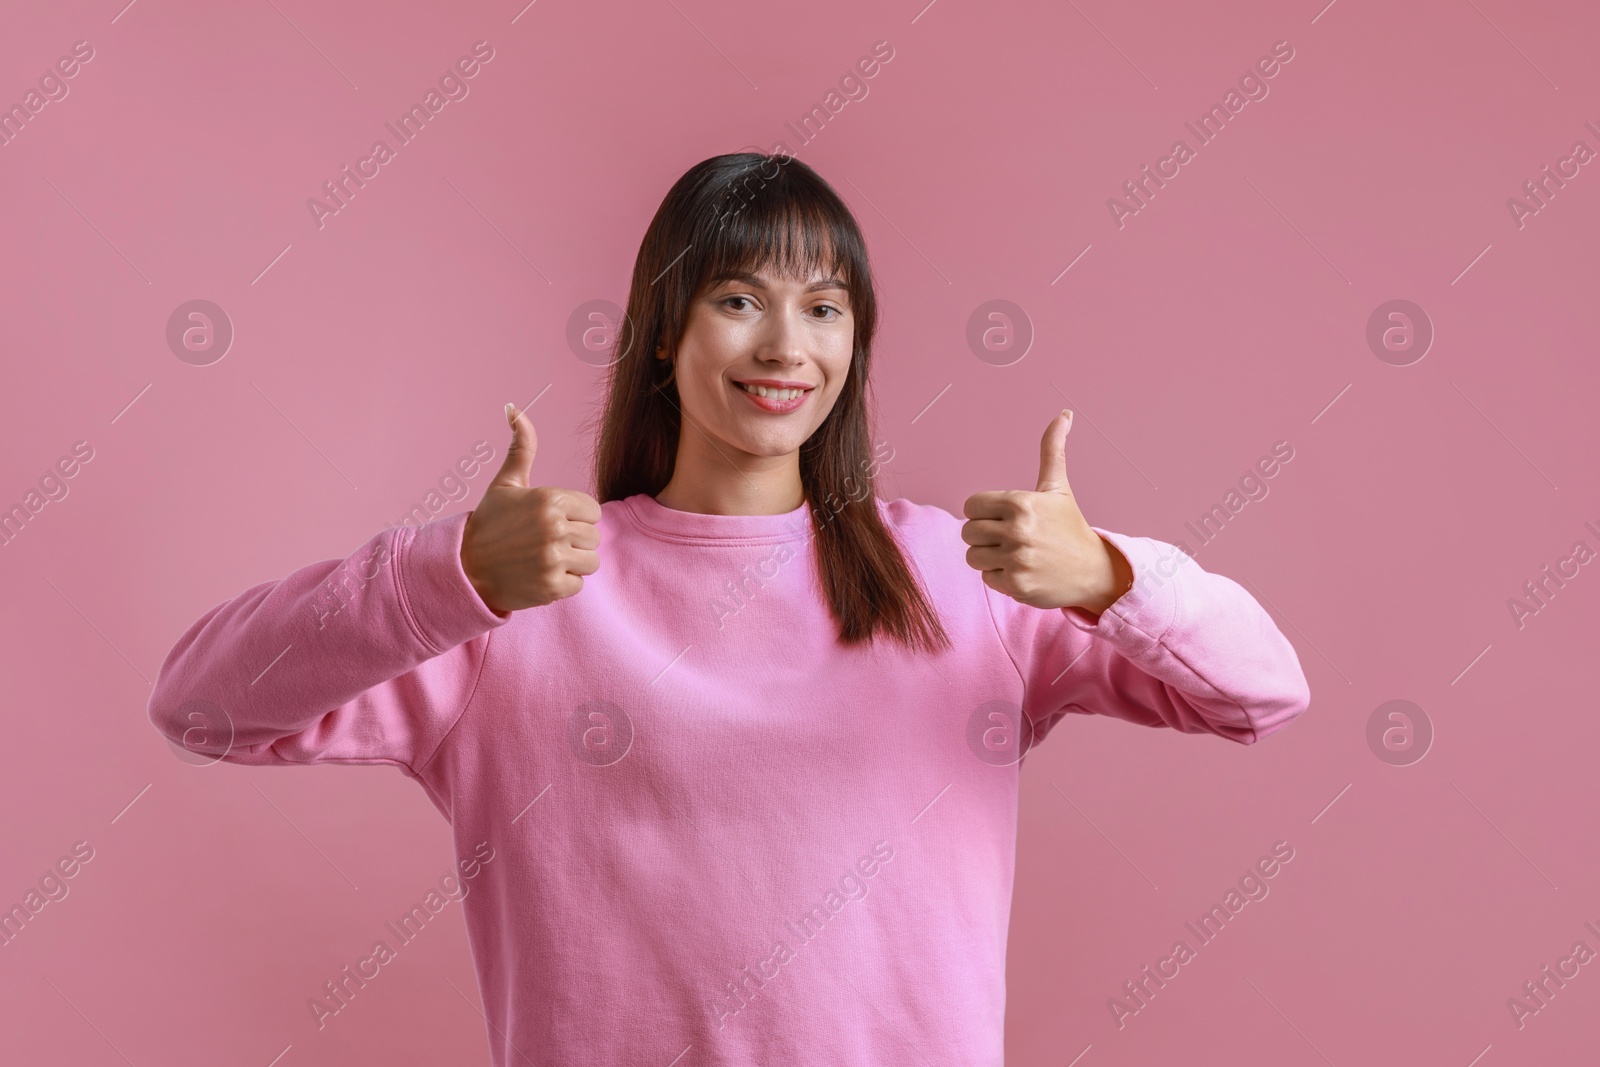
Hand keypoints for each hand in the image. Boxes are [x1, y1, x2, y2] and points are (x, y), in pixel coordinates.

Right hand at [459, 404, 601, 614]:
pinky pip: (579, 584)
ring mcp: (554, 559)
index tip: (550, 523)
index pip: (593, 511)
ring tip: (544, 559)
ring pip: (591, 561)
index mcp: (550, 499)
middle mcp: (554, 527)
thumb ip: (521, 447)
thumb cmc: (488, 523)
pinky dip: (562, 584)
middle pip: (594, 537)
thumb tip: (514, 408)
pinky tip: (539, 576)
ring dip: (572, 564)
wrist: (463, 568)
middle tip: (543, 544)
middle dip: (574, 542)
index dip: (575, 518)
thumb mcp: (506, 483)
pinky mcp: (552, 587)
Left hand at [961, 409, 1133, 615]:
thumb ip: (1052, 450)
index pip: (971, 506)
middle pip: (968, 532)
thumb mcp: (1058, 487)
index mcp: (1021, 503)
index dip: (983, 512)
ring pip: (973, 557)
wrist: (1095, 571)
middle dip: (985, 535)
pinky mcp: (1016, 585)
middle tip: (1011, 538)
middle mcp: (1017, 531)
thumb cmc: (1070, 526)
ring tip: (1016, 555)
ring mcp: (1017, 560)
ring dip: (989, 558)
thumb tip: (1064, 414)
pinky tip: (1023, 572)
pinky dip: (1000, 578)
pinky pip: (986, 579)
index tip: (1003, 518)